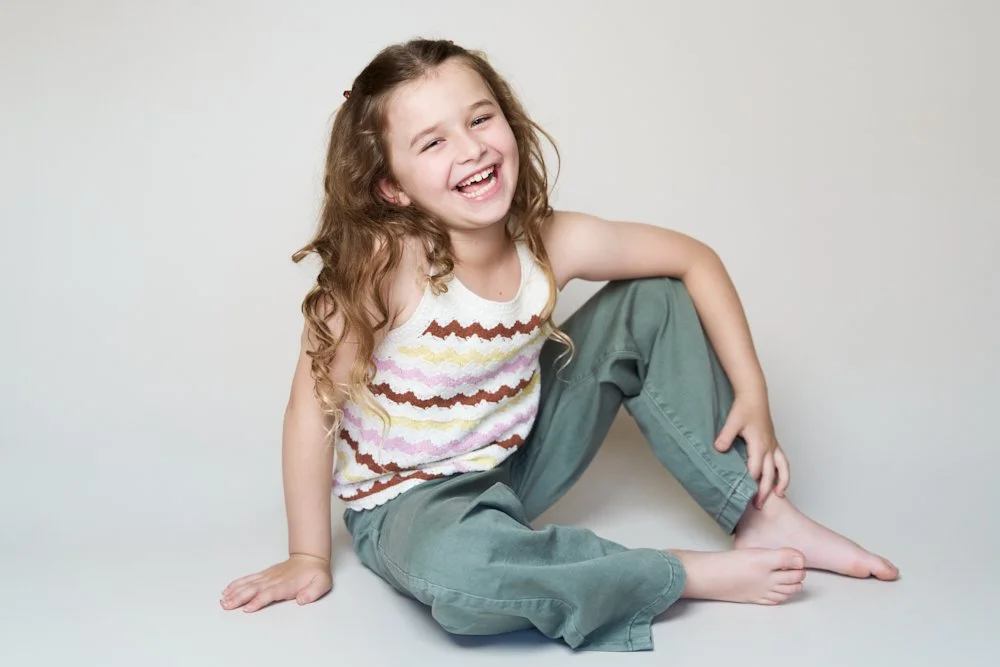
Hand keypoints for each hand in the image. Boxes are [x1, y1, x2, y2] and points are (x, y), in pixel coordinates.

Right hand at [220, 554, 331, 612]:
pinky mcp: (265, 574)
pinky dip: (237, 584)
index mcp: (287, 584)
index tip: (247, 608)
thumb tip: (301, 599)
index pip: (270, 593)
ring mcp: (268, 576)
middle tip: (226, 605)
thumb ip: (312, 592)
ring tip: (223, 600)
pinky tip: (227, 589)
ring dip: (235, 592)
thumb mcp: (322, 583)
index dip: (259, 600)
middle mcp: (274, 580)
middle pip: (254, 589)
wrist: (311, 557)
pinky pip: (249, 579)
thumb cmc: (316, 573)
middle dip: (239, 598)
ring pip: (249, 584)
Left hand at [714, 394, 789, 508]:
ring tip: (778, 497)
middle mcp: (769, 447)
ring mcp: (773, 446)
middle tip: (757, 505)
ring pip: (782, 469)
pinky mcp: (774, 444)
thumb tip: (718, 449)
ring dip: (781, 483)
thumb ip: (725, 436)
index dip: (751, 482)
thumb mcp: (732, 421)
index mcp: (758, 443)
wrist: (754, 396)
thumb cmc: (744, 408)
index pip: (755, 468)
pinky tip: (781, 483)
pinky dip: (784, 474)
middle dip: (764, 490)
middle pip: (769, 474)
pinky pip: (783, 462)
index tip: (745, 494)